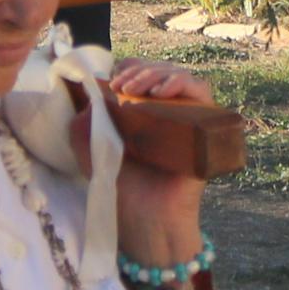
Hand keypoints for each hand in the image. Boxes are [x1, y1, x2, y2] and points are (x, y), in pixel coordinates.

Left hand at [106, 57, 213, 265]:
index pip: (141, 73)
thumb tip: (90, 88)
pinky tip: (163, 92)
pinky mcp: (204, 128)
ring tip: (137, 89)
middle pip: (159, 70)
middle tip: (121, 85)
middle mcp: (166, 111)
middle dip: (138, 70)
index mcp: (141, 112)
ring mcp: (186, 118)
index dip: (128, 68)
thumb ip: (84, 120)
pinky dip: (182, 83)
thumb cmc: (121, 188)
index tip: (111, 80)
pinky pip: (202, 93)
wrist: (144, 221)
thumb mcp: (90, 149)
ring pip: (179, 76)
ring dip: (156, 74)